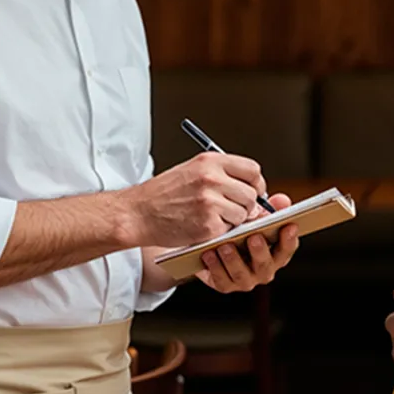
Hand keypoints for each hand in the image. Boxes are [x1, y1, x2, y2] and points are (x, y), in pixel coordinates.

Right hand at [122, 152, 267, 246]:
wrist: (137, 213)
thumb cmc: (164, 194)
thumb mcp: (192, 170)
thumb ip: (222, 176)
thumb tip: (255, 191)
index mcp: (210, 162)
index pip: (253, 170)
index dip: (255, 184)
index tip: (251, 191)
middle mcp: (212, 178)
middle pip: (251, 194)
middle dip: (246, 205)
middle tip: (231, 209)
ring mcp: (210, 202)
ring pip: (243, 214)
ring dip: (233, 220)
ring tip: (211, 217)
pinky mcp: (208, 225)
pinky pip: (229, 230)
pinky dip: (219, 232)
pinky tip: (202, 226)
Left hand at [197, 193, 298, 292]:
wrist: (212, 244)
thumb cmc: (240, 229)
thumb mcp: (255, 217)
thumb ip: (271, 208)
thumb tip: (282, 201)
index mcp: (276, 254)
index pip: (287, 249)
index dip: (290, 239)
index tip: (289, 225)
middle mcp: (263, 270)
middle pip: (265, 265)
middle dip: (260, 252)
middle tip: (253, 237)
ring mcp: (245, 280)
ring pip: (241, 275)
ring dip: (234, 260)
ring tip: (225, 246)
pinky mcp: (225, 285)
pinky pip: (221, 280)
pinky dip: (215, 267)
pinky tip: (209, 254)